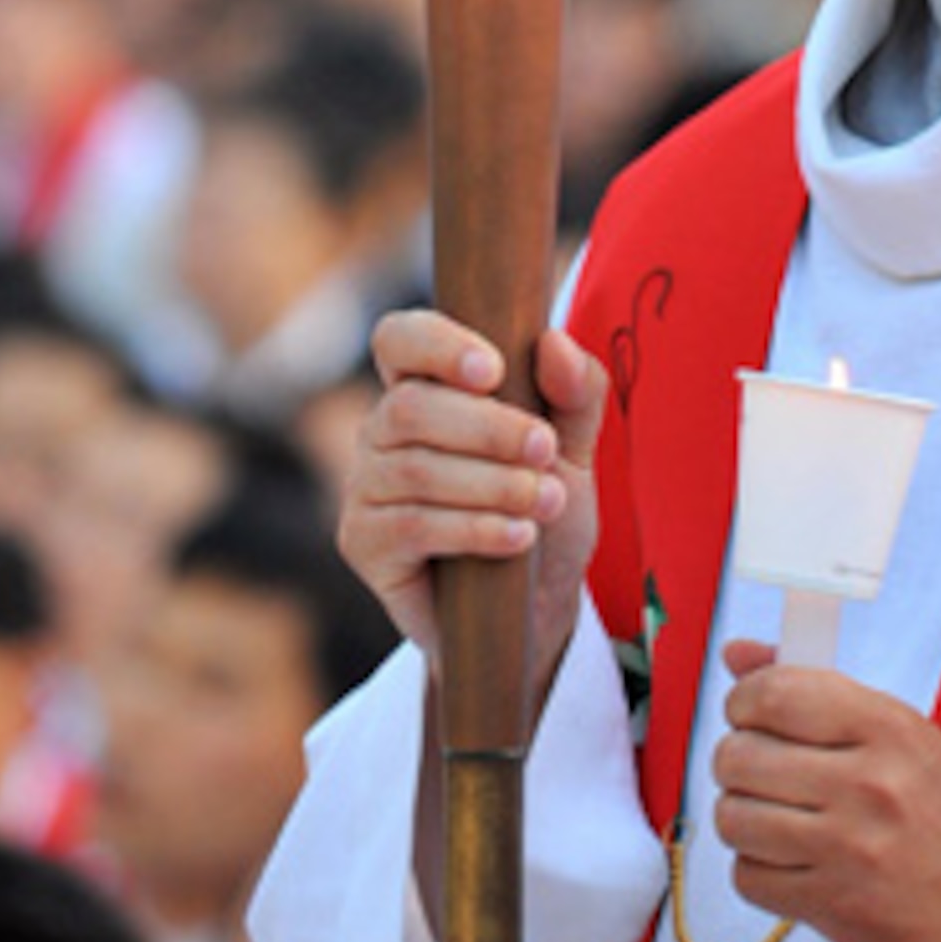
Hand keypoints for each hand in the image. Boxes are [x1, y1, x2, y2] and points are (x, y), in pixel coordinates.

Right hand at [337, 311, 605, 706]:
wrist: (534, 604)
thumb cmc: (543, 505)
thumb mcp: (575, 445)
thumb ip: (576, 390)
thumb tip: (553, 342)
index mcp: (425, 386)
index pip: (399, 338)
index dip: (437, 344)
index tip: (495, 369)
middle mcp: (382, 429)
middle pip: (412, 406)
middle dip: (489, 427)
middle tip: (545, 450)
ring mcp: (365, 485)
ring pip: (416, 468)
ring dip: (493, 483)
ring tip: (547, 501)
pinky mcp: (363, 542)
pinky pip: (413, 525)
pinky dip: (476, 528)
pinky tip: (519, 536)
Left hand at [710, 642, 940, 941]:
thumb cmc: (938, 806)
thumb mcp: (894, 729)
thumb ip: (812, 689)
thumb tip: (734, 655)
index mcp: (884, 727)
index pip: (774, 695)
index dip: (742, 702)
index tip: (747, 715)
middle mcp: (867, 784)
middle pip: (740, 758)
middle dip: (735, 763)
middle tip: (760, 772)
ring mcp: (850, 850)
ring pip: (733, 819)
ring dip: (740, 817)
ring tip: (771, 818)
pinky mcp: (834, 905)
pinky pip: (747, 877)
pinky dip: (756, 869)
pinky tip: (789, 861)